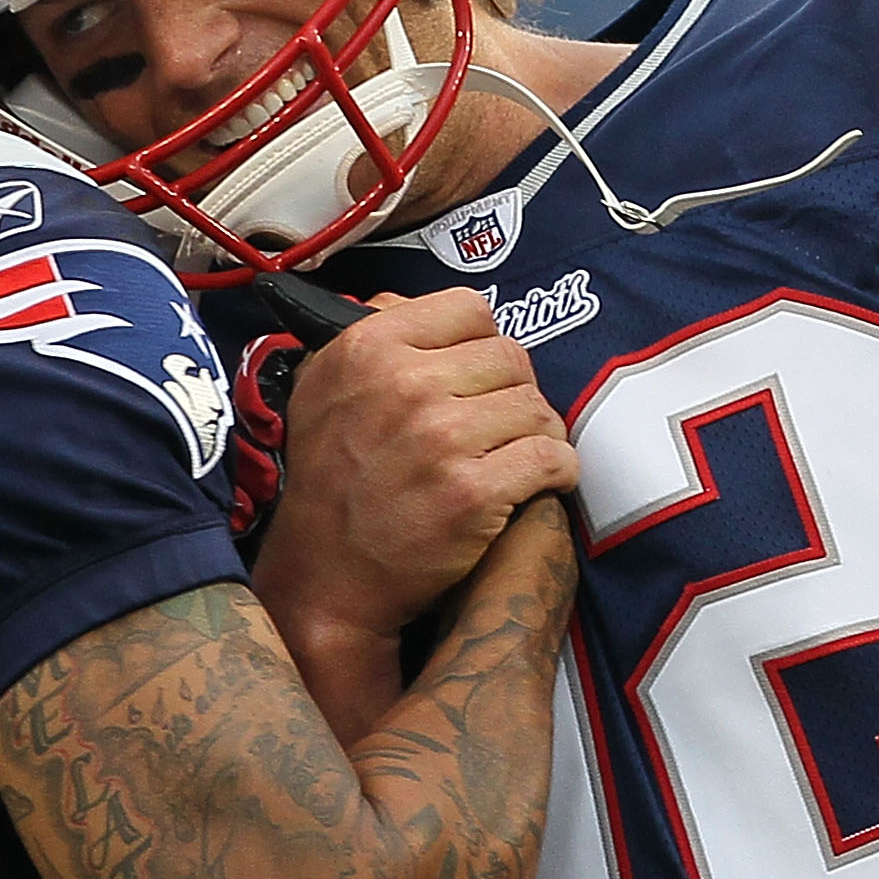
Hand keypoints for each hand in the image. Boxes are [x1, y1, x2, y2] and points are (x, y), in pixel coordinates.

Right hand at [253, 290, 575, 670]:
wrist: (327, 577)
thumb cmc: (330, 484)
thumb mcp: (322, 389)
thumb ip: (365, 336)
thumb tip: (403, 302)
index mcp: (368, 348)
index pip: (469, 309)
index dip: (482, 344)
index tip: (477, 377)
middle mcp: (404, 384)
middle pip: (511, 358)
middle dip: (513, 393)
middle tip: (498, 428)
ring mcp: (440, 438)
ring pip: (537, 408)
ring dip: (538, 435)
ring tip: (515, 458)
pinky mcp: (472, 492)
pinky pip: (552, 458)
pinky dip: (557, 472)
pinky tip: (536, 484)